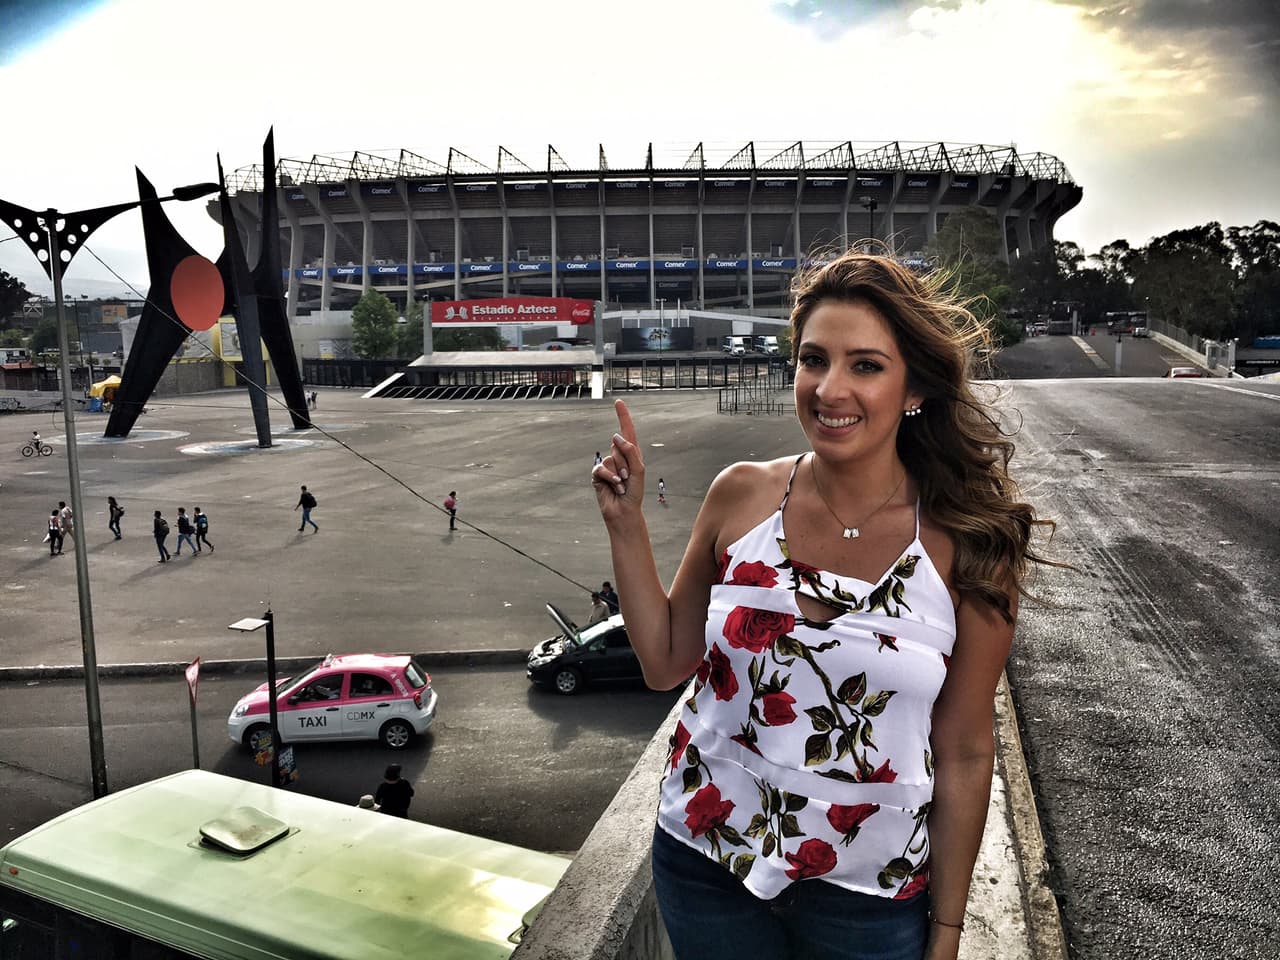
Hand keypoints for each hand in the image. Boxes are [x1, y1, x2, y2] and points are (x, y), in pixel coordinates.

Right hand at [592, 399, 644, 523]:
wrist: (624, 510)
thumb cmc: (635, 492)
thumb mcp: (639, 470)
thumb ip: (630, 451)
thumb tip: (615, 436)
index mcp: (632, 454)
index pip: (627, 431)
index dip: (623, 416)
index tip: (618, 402)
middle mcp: (619, 457)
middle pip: (619, 446)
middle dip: (626, 463)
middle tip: (629, 478)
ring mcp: (608, 465)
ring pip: (610, 458)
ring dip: (619, 473)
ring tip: (622, 485)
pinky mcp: (598, 474)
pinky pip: (601, 468)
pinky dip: (609, 477)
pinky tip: (614, 486)